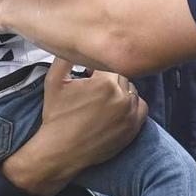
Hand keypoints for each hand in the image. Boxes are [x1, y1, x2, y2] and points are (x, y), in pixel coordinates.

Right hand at [0, 60, 145, 195]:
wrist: (61, 151)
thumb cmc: (56, 116)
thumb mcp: (54, 82)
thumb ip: (65, 57)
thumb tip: (74, 43)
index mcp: (105, 82)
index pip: (110, 64)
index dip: (98, 71)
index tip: (88, 78)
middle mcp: (122, 97)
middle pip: (122, 77)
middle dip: (109, 81)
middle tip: (93, 92)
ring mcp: (130, 114)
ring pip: (132, 91)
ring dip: (121, 92)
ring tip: (103, 102)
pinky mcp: (133, 128)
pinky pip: (141, 107)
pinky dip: (132, 106)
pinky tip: (116, 110)